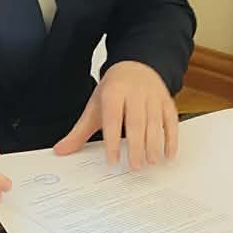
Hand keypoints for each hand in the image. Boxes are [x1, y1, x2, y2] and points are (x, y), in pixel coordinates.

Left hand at [54, 61, 177, 167]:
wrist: (135, 65)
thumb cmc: (113, 91)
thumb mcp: (95, 107)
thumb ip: (79, 131)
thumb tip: (60, 151)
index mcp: (114, 92)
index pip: (113, 119)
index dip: (112, 140)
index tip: (112, 160)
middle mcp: (135, 92)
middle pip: (136, 122)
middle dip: (136, 146)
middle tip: (134, 166)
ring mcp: (153, 96)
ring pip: (155, 122)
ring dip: (154, 144)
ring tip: (150, 162)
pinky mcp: (166, 100)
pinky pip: (171, 121)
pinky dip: (171, 139)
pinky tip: (168, 155)